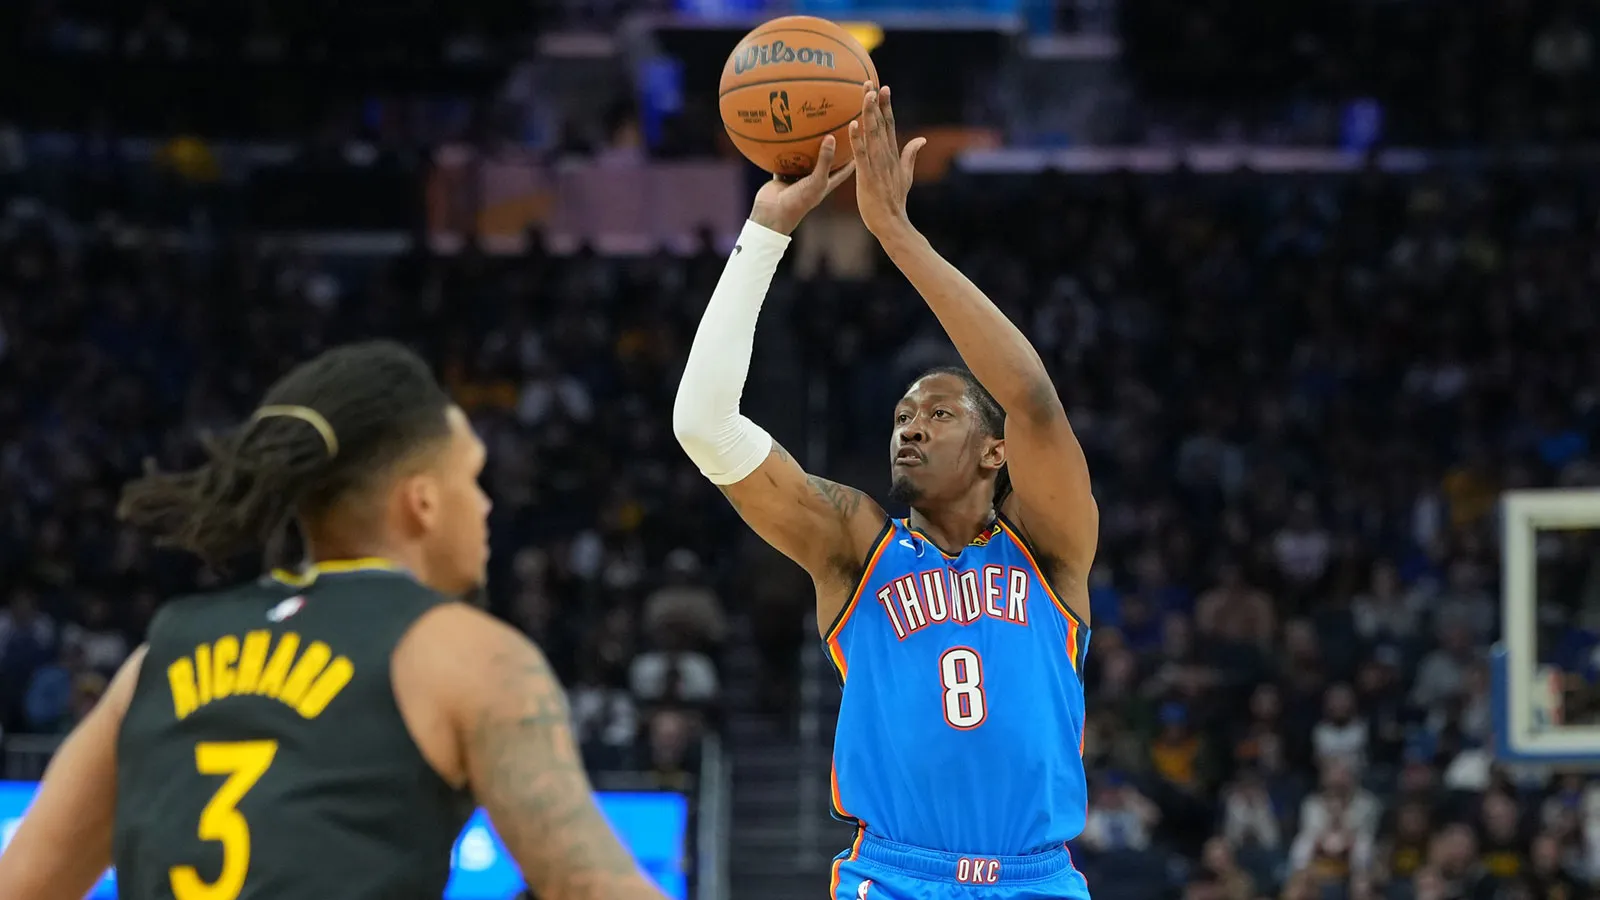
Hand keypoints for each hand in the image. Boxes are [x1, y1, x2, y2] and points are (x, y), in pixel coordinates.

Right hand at [748, 136, 855, 235]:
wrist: (773, 213)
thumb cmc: (799, 202)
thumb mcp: (816, 180)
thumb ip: (825, 160)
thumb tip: (832, 137)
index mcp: (826, 184)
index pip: (845, 170)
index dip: (852, 158)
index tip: (859, 143)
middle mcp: (813, 181)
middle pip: (825, 162)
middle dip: (831, 149)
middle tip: (837, 131)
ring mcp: (798, 179)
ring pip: (805, 160)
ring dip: (807, 148)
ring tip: (811, 130)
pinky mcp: (783, 177)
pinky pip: (785, 161)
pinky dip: (784, 152)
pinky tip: (785, 138)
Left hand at [847, 83, 925, 237]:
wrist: (892, 222)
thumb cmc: (895, 200)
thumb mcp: (906, 175)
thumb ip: (911, 155)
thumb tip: (922, 139)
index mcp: (893, 155)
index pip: (890, 125)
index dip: (886, 106)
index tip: (883, 88)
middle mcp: (886, 156)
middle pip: (880, 124)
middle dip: (875, 103)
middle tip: (869, 82)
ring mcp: (877, 165)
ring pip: (872, 135)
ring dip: (868, 115)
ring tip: (864, 95)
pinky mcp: (868, 176)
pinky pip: (861, 155)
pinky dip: (857, 140)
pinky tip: (852, 125)